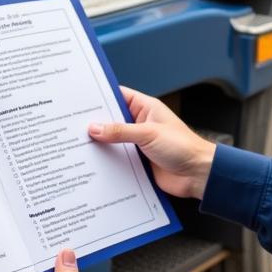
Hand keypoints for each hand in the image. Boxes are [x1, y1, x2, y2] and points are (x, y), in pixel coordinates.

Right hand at [88, 86, 215, 198]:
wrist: (198, 175)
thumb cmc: (183, 147)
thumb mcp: (148, 134)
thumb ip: (120, 131)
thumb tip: (95, 127)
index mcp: (145, 108)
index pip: (118, 96)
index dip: (100, 97)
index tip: (80, 99)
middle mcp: (140, 123)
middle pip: (111, 120)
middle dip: (95, 123)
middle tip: (72, 125)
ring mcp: (138, 143)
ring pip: (112, 140)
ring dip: (100, 144)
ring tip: (77, 145)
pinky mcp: (137, 161)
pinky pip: (118, 158)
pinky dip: (107, 160)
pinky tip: (93, 163)